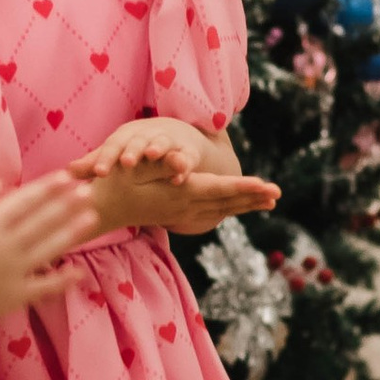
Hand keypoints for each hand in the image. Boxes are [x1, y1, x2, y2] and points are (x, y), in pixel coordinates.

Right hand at [0, 174, 94, 328]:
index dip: (47, 188)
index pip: (24, 202)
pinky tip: (78, 271)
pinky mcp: (13, 297)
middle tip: (88, 189)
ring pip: (48, 249)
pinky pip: (42, 287)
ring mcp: (11, 274)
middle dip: (66, 204)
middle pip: (41, 221)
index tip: (66, 175)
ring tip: (92, 218)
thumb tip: (1, 184)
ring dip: (72, 232)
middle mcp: (4, 248)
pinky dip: (62, 280)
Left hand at [68, 117, 202, 185]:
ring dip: (158, 149)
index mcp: (125, 137)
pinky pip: (186, 159)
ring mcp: (168, 143)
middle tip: (126, 162)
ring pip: (164, 144)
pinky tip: (178, 179)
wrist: (173, 136)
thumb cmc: (135, 149)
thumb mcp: (116, 153)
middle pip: (138, 141)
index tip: (98, 173)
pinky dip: (184, 168)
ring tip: (153, 155)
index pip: (113, 146)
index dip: (106, 159)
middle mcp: (146, 136)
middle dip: (132, 151)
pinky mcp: (187, 152)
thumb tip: (66, 172)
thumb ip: (94, 163)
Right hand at [97, 163, 281, 238]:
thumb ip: (160, 165)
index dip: (245, 188)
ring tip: (269, 201)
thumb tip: (181, 165)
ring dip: (246, 204)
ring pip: (222, 209)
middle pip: (227, 202)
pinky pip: (211, 213)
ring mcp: (182, 213)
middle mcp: (186, 206)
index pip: (220, 190)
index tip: (267, 187)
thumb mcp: (135, 168)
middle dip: (254, 197)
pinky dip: (229, 208)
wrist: (101, 208)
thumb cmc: (115, 182)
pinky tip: (238, 207)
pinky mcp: (178, 214)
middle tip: (278, 194)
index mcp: (180, 193)